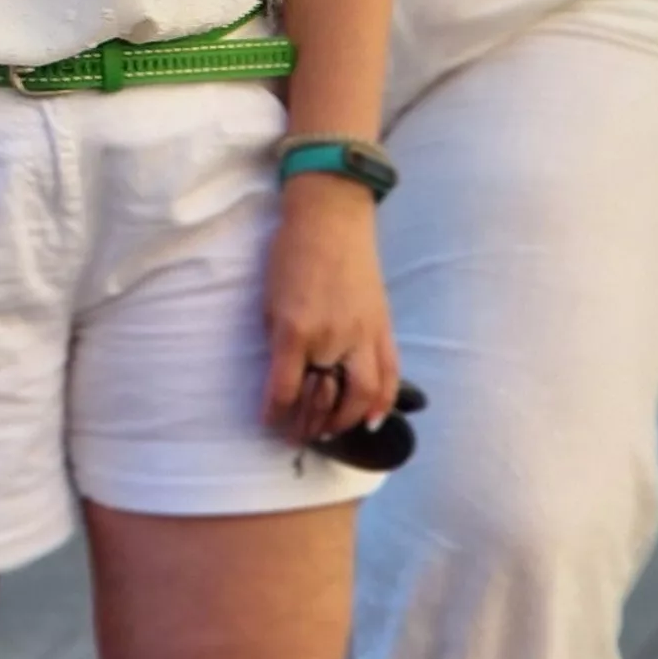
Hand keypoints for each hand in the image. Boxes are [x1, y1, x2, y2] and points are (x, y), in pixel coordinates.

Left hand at [261, 176, 399, 442]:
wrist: (332, 220)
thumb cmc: (290, 253)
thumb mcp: (268, 297)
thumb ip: (277, 338)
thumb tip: (283, 372)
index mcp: (295, 330)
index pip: (285, 388)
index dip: (276, 413)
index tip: (270, 425)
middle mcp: (331, 338)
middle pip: (326, 398)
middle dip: (311, 425)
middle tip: (301, 437)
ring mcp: (363, 335)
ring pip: (363, 393)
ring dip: (347, 419)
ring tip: (334, 431)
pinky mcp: (383, 328)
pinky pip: (389, 373)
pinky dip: (383, 400)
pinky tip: (373, 418)